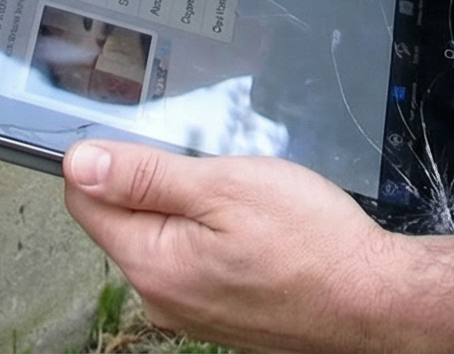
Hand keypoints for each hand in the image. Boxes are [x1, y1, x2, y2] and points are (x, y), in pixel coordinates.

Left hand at [62, 142, 406, 353]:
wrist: (373, 301)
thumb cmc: (312, 243)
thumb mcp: (225, 186)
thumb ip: (145, 176)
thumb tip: (79, 161)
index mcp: (151, 264)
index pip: (85, 199)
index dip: (107, 157)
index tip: (149, 139)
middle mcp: (160, 297)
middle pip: (123, 218)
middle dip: (156, 181)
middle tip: (215, 167)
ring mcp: (189, 311)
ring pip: (162, 237)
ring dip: (189, 208)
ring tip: (244, 200)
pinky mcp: (216, 313)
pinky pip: (192, 261)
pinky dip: (212, 235)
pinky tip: (254, 228)